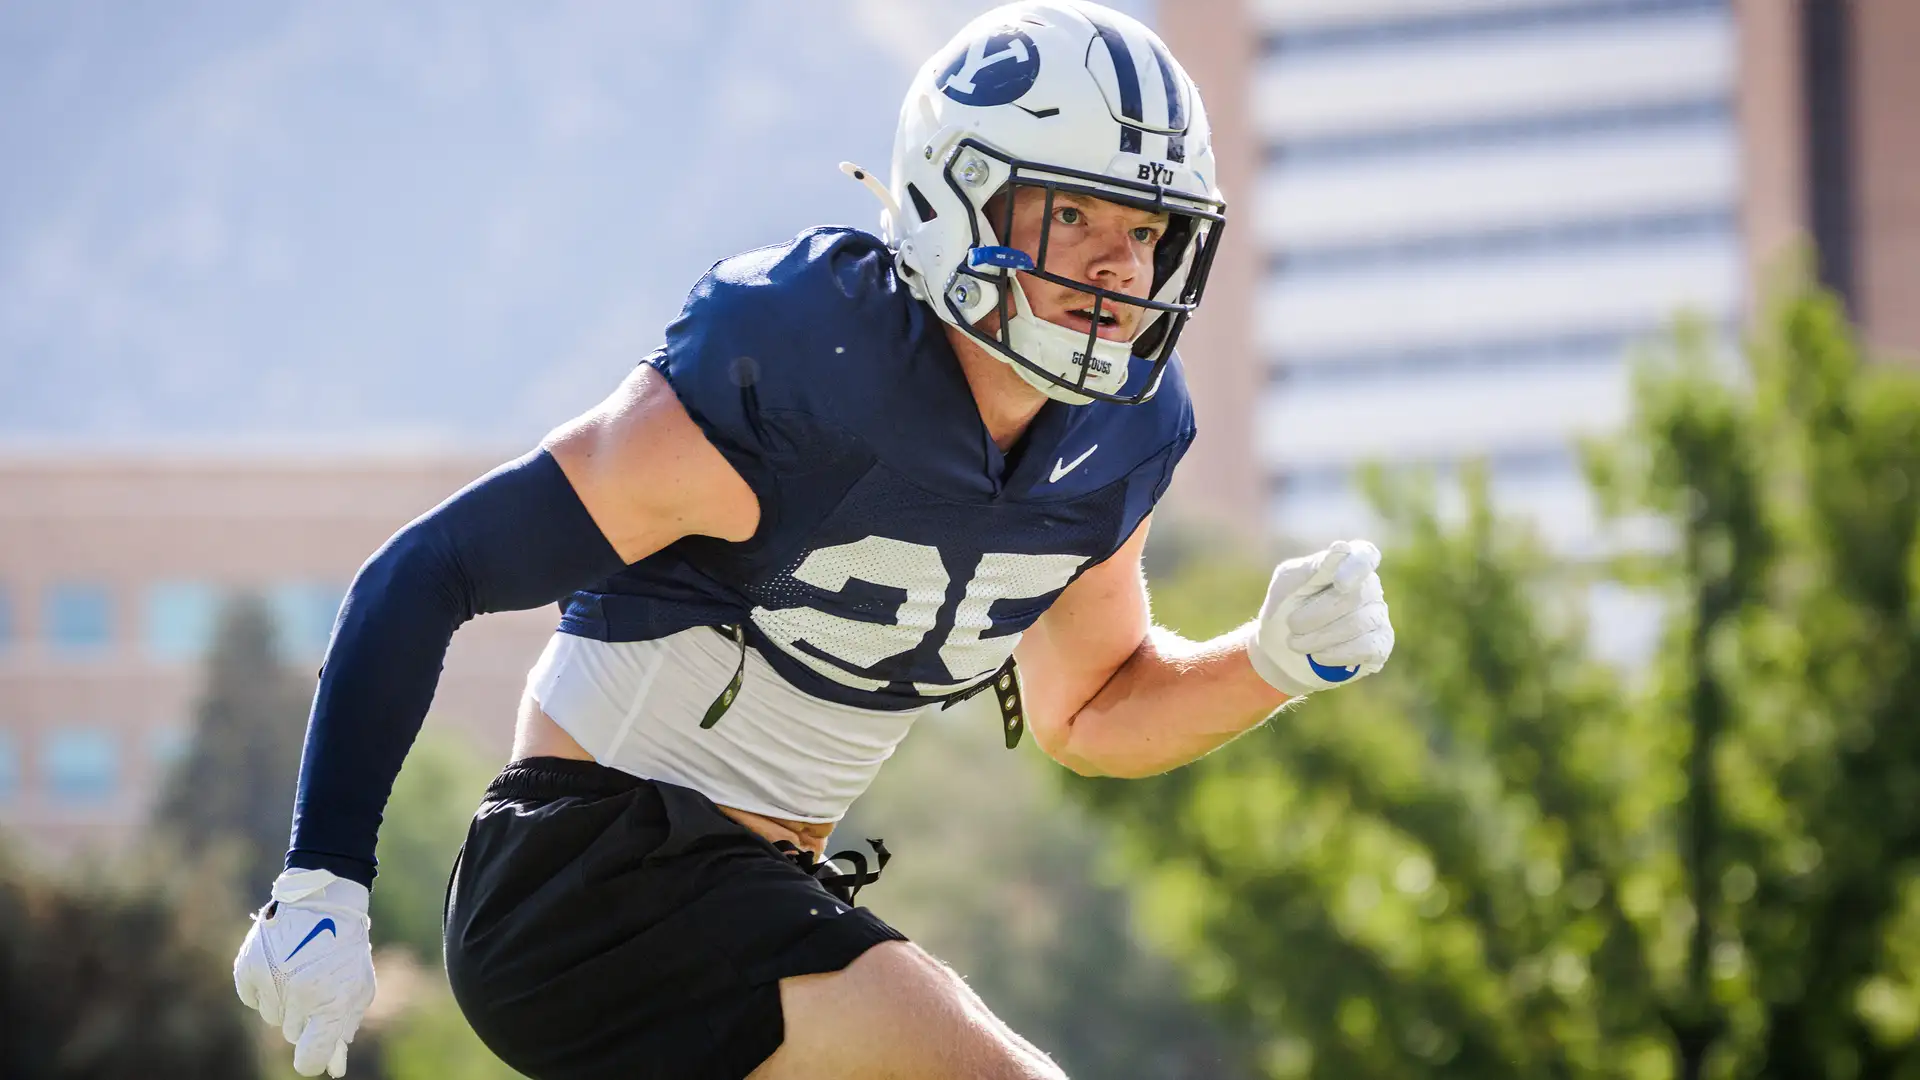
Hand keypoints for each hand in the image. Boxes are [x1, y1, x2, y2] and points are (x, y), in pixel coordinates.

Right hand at [234, 868, 376, 1077]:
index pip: (311, 1057)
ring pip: (272, 1017)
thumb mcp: (357, 987)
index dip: (312, 1060)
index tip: (314, 1055)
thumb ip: (344, 1027)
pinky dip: (263, 988)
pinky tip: (278, 965)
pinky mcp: (248, 969)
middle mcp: (299, 996)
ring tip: (298, 971)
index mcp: (331, 1003)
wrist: (323, 901)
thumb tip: (332, 1067)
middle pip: (292, 1035)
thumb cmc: (345, 947)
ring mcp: (271, 982)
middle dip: (304, 1018)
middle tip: (316, 986)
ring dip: (284, 1003)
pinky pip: (251, 999)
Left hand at [1250, 539, 1393, 698]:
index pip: (1365, 555)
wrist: (1282, 651)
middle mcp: (1369, 586)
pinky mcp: (1381, 645)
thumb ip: (1313, 567)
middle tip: (1292, 625)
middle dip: (1314, 615)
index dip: (1355, 568)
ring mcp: (1378, 615)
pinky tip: (1319, 656)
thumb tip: (1342, 549)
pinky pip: (1366, 648)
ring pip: (1356, 624)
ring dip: (1318, 638)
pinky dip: (1334, 654)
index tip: (1339, 583)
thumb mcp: (1288, 583)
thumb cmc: (1285, 607)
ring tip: (1298, 643)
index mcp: (1348, 562)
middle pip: (1352, 597)